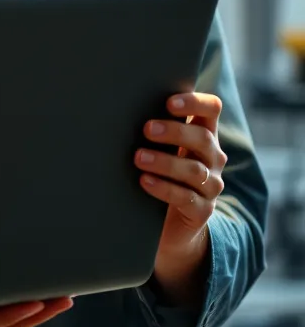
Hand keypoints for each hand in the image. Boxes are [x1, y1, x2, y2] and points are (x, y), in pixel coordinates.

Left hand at [135, 92, 226, 301]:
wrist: (171, 224)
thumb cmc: (158, 171)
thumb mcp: (158, 147)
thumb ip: (151, 128)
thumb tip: (113, 104)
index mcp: (203, 134)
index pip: (211, 109)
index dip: (195, 103)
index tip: (169, 102)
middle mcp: (212, 157)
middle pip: (203, 138)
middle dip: (175, 132)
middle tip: (146, 129)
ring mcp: (211, 185)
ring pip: (195, 170)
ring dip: (165, 162)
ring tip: (138, 157)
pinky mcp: (202, 211)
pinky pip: (187, 198)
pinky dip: (164, 188)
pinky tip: (144, 181)